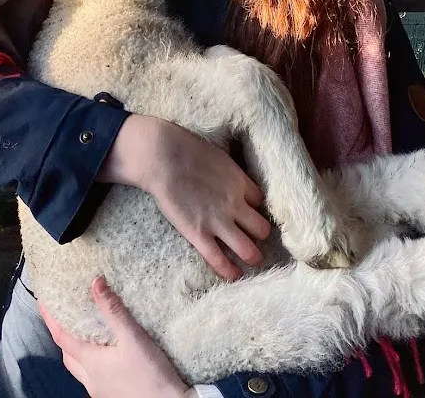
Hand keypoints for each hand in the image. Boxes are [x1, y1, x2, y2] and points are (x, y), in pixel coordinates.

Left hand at [41, 276, 189, 397]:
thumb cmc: (150, 374)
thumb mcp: (133, 337)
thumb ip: (114, 310)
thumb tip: (95, 283)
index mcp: (90, 363)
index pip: (61, 337)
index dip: (51, 319)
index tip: (43, 302)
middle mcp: (90, 379)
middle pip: (67, 354)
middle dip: (61, 334)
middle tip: (61, 314)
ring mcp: (99, 389)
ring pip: (78, 366)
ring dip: (75, 348)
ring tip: (82, 330)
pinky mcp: (111, 393)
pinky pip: (91, 374)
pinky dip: (90, 359)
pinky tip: (103, 352)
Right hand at [99, 114, 270, 279]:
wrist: (162, 156)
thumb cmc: (186, 149)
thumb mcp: (218, 155)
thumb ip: (229, 171)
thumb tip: (231, 177)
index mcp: (240, 182)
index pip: (261, 202)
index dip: (257, 209)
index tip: (252, 213)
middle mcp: (235, 204)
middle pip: (262, 229)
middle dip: (260, 235)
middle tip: (255, 238)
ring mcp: (218, 222)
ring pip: (249, 250)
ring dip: (252, 256)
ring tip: (251, 260)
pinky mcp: (199, 235)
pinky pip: (220, 260)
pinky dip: (230, 271)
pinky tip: (234, 275)